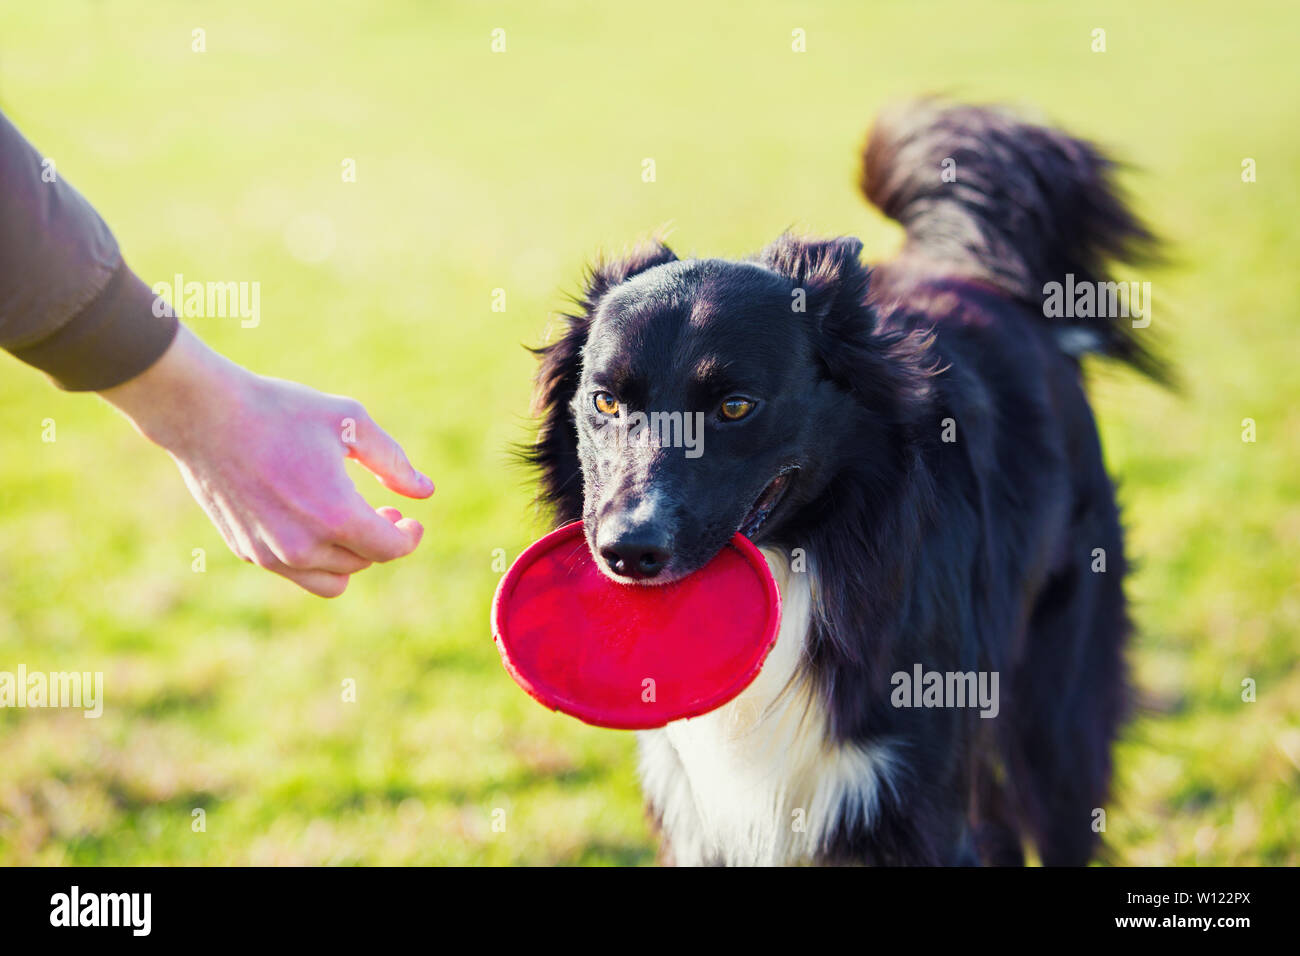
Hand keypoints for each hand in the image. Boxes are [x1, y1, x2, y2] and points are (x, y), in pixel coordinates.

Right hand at [100, 325, 433, 596]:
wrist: (204, 415)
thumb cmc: (282, 411)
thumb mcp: (350, 423)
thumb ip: (393, 462)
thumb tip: (424, 492)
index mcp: (336, 515)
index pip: (390, 549)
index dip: (408, 536)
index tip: (411, 519)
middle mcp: (304, 546)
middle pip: (363, 563)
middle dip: (381, 540)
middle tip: (383, 510)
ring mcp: (272, 555)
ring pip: (331, 580)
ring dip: (350, 557)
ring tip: (350, 522)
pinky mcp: (248, 552)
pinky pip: (296, 573)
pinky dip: (315, 557)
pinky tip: (313, 520)